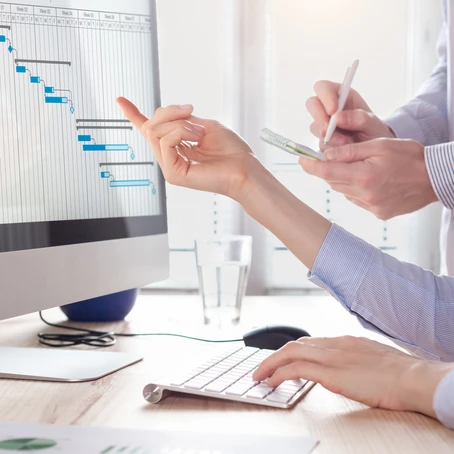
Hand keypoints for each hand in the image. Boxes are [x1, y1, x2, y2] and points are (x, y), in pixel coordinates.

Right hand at [116, 98, 258, 199]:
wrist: (244, 169)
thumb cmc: (231, 151)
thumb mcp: (204, 125)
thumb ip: (183, 120)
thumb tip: (167, 113)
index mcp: (177, 148)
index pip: (151, 131)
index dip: (135, 115)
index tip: (120, 100)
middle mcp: (171, 158)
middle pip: (152, 126)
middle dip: (169, 111)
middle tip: (191, 110)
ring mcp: (170, 167)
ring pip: (156, 132)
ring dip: (180, 123)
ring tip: (200, 131)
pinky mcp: (174, 174)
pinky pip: (165, 142)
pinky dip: (181, 132)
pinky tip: (197, 137)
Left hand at [253, 336, 452, 419]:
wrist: (412, 377)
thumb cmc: (400, 372)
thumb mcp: (374, 358)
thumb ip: (358, 359)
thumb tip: (352, 367)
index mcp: (344, 341)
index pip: (310, 342)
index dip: (293, 351)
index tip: (283, 359)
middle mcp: (334, 344)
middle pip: (295, 344)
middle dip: (275, 355)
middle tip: (263, 367)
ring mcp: (331, 357)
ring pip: (290, 353)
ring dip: (270, 363)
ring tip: (260, 375)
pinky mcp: (330, 373)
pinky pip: (295, 370)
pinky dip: (278, 374)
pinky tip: (271, 382)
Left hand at [299, 138, 437, 219]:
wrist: (435, 178)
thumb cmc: (410, 157)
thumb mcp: (380, 145)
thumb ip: (350, 151)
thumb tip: (327, 154)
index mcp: (365, 176)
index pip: (327, 172)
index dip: (311, 166)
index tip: (301, 160)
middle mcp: (366, 195)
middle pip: (334, 183)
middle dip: (329, 170)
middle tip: (329, 158)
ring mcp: (372, 207)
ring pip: (344, 192)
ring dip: (343, 180)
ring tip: (357, 168)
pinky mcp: (379, 214)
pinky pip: (357, 201)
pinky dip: (355, 190)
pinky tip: (368, 181)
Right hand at [307, 80, 394, 149]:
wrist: (374, 152)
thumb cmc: (374, 132)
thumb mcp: (373, 123)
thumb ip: (360, 118)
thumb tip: (339, 118)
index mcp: (341, 96)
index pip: (324, 87)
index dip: (325, 96)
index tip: (333, 110)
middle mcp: (329, 108)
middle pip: (312, 104)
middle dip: (320, 117)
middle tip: (328, 130)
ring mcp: (323, 125)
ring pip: (314, 126)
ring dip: (327, 136)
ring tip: (344, 142)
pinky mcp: (322, 141)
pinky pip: (319, 143)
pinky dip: (329, 147)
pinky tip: (341, 149)